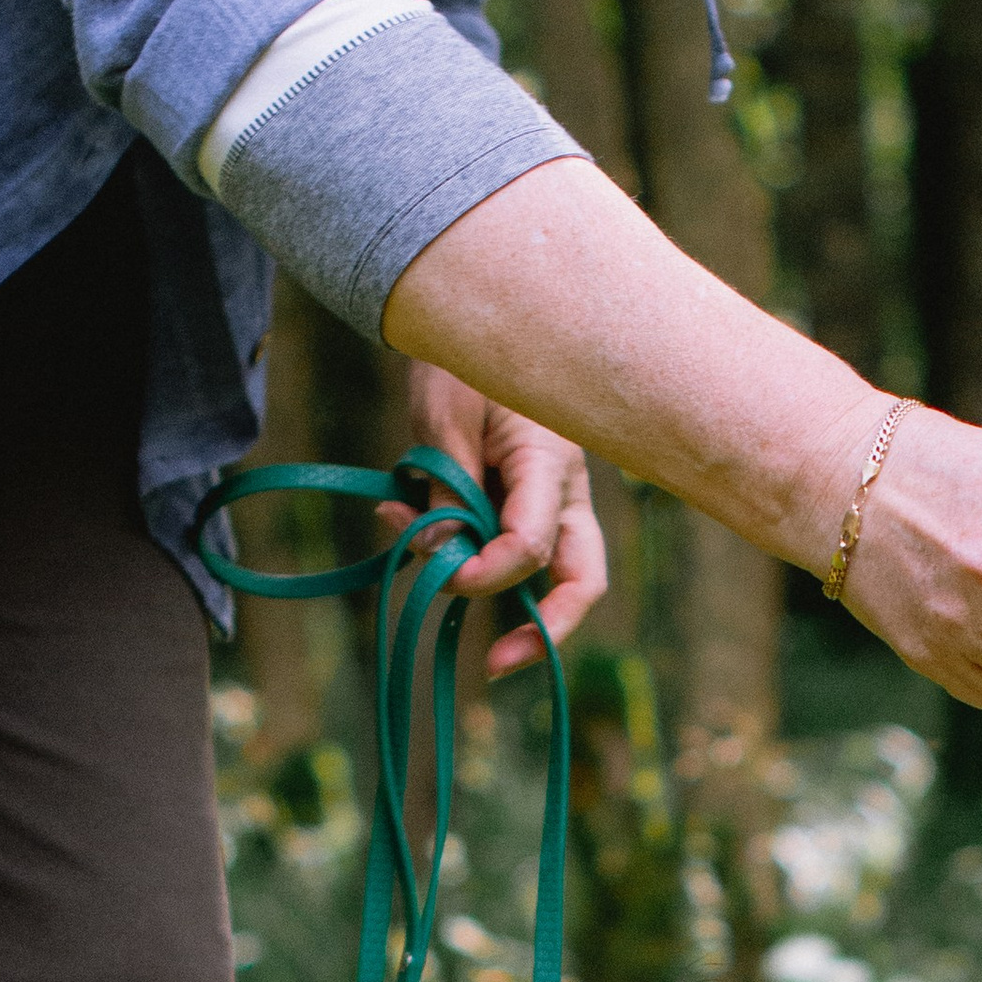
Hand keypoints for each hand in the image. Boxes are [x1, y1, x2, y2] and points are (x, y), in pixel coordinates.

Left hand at [394, 366, 606, 677]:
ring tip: (413, 553)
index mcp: (550, 464)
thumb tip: (444, 559)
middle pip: (581, 578)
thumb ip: (448, 493)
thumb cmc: (459, 360)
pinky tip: (400, 515)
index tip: (442, 576)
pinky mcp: (523, 497)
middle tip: (496, 663)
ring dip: (488, 584)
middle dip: (549, 630)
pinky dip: (460, 547)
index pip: (532, 546)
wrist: (463, 318)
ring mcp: (549, 496)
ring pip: (549, 569)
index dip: (487, 575)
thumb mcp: (442, 421)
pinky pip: (504, 543)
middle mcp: (564, 489)